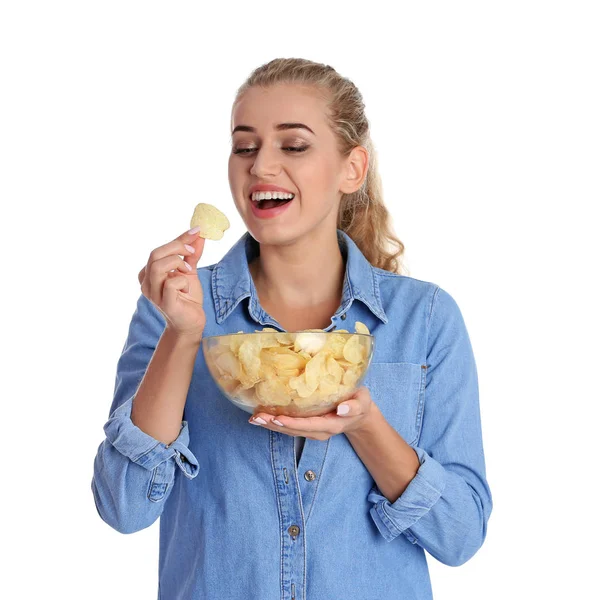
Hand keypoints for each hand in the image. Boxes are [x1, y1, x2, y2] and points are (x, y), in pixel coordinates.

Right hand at [138, 228, 205, 338]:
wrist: (191, 323)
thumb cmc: (187, 298)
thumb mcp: (190, 272)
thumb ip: (191, 254)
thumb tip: (198, 234)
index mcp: (149, 273)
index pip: (160, 250)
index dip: (178, 239)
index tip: (196, 230)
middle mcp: (146, 282)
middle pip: (155, 255)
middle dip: (177, 247)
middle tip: (192, 252)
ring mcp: (153, 294)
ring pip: (158, 267)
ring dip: (178, 264)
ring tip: (189, 271)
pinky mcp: (164, 303)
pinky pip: (170, 284)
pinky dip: (182, 281)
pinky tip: (186, 289)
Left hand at [248, 387, 377, 439]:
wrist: (359, 415)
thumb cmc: (360, 403)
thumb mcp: (362, 402)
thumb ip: (354, 406)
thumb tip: (342, 409)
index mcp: (332, 424)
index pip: (309, 425)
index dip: (293, 423)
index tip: (277, 418)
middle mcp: (320, 431)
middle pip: (294, 430)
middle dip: (275, 425)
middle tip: (257, 417)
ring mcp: (313, 431)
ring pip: (289, 431)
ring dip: (271, 425)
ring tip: (254, 418)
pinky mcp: (307, 427)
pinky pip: (289, 427)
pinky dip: (275, 423)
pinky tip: (262, 417)